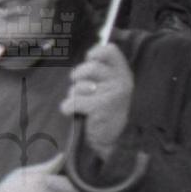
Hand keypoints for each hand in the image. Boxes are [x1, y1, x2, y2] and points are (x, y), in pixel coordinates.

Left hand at [61, 42, 134, 160]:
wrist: (115, 141)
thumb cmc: (108, 112)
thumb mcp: (111, 87)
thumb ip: (102, 72)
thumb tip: (88, 55)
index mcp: (123, 74)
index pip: (110, 50)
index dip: (94, 53)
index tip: (89, 61)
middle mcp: (120, 81)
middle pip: (89, 67)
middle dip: (78, 77)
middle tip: (81, 89)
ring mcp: (111, 94)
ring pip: (78, 86)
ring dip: (73, 95)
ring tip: (82, 105)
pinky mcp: (99, 107)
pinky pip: (71, 101)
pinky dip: (67, 108)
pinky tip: (74, 113)